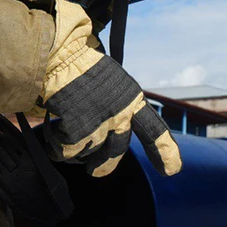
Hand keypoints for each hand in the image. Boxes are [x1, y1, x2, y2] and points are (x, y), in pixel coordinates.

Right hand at [40, 0, 181, 176]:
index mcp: (133, 100)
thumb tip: (113, 135)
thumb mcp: (113, 84)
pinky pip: (66, 151)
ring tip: (65, 134)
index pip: (154, 130)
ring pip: (87, 153)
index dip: (164, 152)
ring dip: (75, 151)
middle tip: (95, 170)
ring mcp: (100, 123)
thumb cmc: (84, 66)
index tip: (172, 170)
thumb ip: (119, 107)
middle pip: (116, 152)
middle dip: (103, 165)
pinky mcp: (77, 130)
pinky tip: (54, 131)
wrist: (60, 55)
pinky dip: (57, 146)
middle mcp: (121, 114)